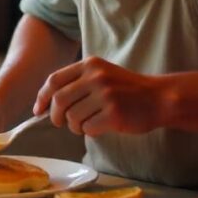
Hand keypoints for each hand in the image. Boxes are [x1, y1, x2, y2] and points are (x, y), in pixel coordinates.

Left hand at [34, 56, 166, 135]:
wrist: (159, 98)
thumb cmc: (127, 90)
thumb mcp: (102, 75)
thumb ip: (77, 83)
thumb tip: (47, 103)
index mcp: (90, 65)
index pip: (54, 80)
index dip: (42, 97)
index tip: (38, 110)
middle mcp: (96, 77)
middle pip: (59, 101)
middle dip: (55, 116)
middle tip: (61, 123)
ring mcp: (105, 95)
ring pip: (72, 118)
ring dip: (76, 126)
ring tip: (89, 123)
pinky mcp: (114, 114)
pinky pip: (88, 129)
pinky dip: (90, 132)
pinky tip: (101, 126)